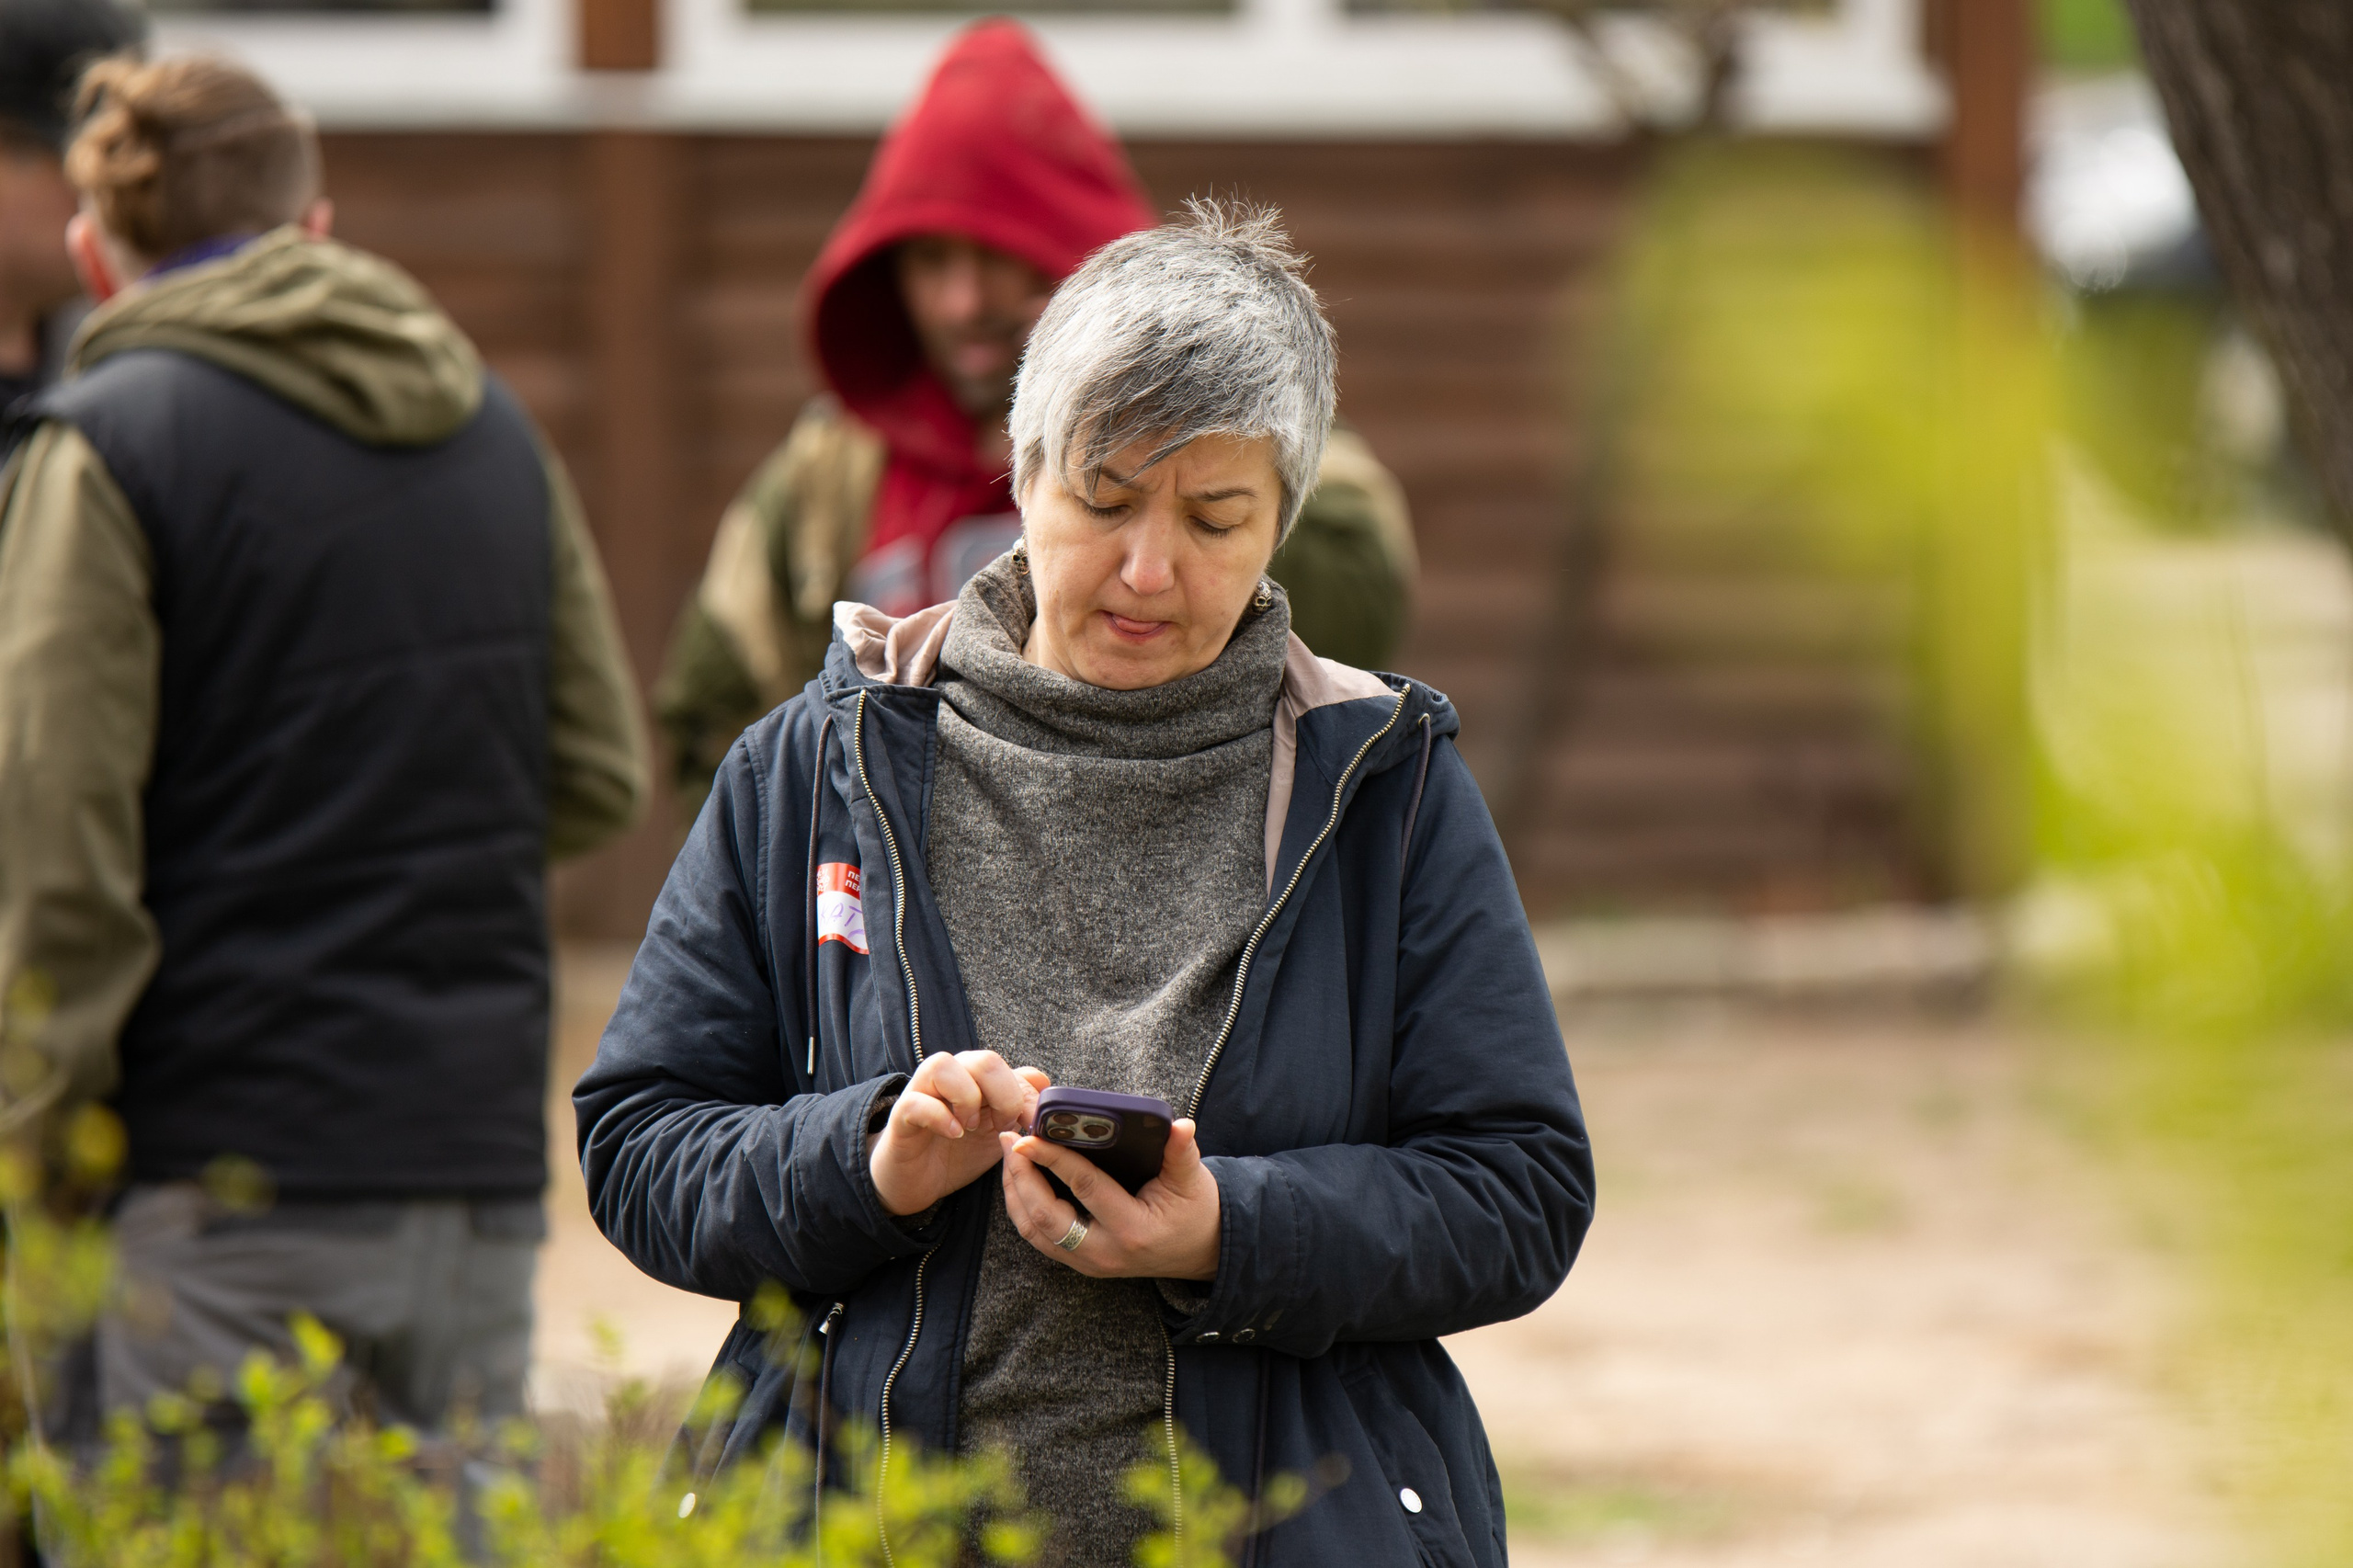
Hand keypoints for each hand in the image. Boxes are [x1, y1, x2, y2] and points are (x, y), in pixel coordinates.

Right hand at [871, 1051, 1048, 1217]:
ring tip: (971, 1127)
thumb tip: (1044, 1082)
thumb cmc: (957, 1151)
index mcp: (974, 1076)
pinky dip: (941, 1118)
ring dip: (967, 1098)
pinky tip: (953, 1135)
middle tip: (1001, 1126)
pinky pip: (918, 1102)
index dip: (1026, 1096)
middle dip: (1004, 1096)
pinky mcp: (901, 1115)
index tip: (1029, 1126)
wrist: (917, 1181)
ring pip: (944, 1065)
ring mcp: (921, 1091)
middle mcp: (949, 1075)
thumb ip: (1019, 1103)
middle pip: (984, 1060)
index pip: (1009, 1066)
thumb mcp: (997, 1129)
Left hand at [999, 1119, 1220, 1280]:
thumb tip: (1181, 1125)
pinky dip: (1023, 1208)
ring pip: (1035, 1232)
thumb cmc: (1195, 1211)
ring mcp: (1090, 1262)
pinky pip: (1040, 1238)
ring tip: (1009, 1155)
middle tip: (1010, 1139)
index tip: (1029, 1136)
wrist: (1202, 1252)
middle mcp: (1105, 1252)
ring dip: (1015, 1192)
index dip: (1053, 1159)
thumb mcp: (1193, 1180)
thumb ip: (1182, 1152)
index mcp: (1133, 1229)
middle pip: (1046, 1217)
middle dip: (1021, 1176)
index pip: (1085, 1187)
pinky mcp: (1081, 1263)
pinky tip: (1020, 1180)